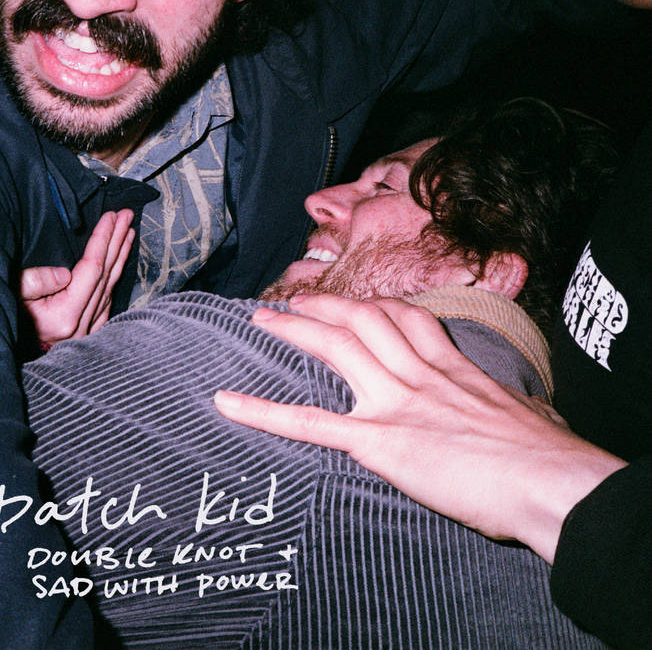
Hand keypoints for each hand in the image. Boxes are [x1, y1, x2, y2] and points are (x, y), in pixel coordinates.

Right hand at [21, 209, 134, 346]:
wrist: (10, 349)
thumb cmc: (7, 316)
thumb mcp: (14, 294)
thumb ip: (37, 282)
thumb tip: (65, 273)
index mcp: (66, 315)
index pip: (92, 268)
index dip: (103, 239)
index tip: (112, 217)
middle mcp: (83, 323)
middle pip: (107, 273)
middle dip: (118, 240)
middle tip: (128, 216)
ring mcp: (89, 329)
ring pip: (111, 285)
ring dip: (120, 256)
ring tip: (128, 233)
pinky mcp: (90, 331)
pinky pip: (108, 298)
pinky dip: (115, 276)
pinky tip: (119, 263)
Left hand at [214, 294, 625, 562]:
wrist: (551, 481)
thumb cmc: (548, 454)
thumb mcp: (527, 415)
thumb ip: (506, 408)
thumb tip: (520, 417)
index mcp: (453, 367)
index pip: (408, 320)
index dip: (376, 307)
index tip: (356, 304)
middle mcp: (418, 374)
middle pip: (364, 320)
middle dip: (326, 304)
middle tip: (293, 299)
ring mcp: (395, 402)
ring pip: (337, 348)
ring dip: (295, 329)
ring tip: (262, 320)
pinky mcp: (379, 441)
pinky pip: (312, 422)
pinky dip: (265, 412)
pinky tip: (229, 404)